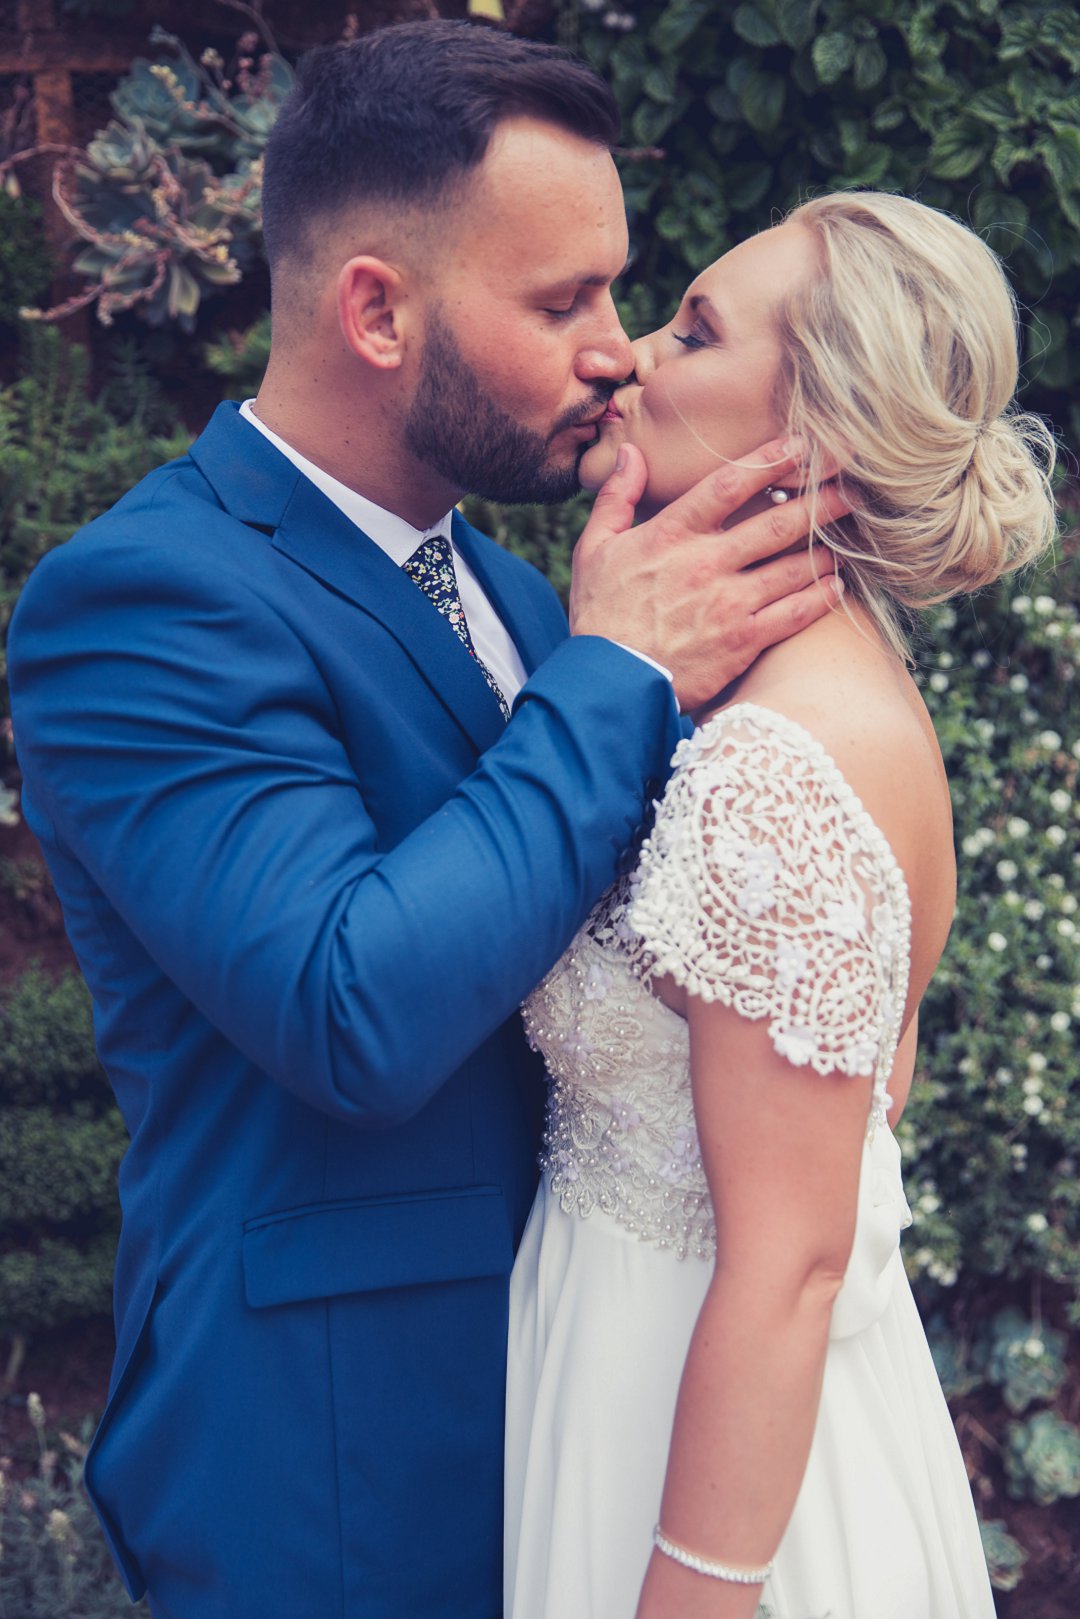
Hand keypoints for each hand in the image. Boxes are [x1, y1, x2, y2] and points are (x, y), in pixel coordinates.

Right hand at [569, 438, 847, 711]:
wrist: (609, 683)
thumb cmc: (600, 616)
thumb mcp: (595, 549)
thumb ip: (616, 497)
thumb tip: (633, 451)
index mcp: (671, 534)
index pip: (730, 484)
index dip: (771, 459)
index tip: (802, 444)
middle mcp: (706, 563)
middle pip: (778, 521)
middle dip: (821, 499)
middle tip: (854, 481)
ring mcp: (728, 603)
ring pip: (794, 566)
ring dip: (828, 546)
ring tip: (854, 531)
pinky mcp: (743, 641)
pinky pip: (795, 613)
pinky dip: (822, 596)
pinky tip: (838, 584)